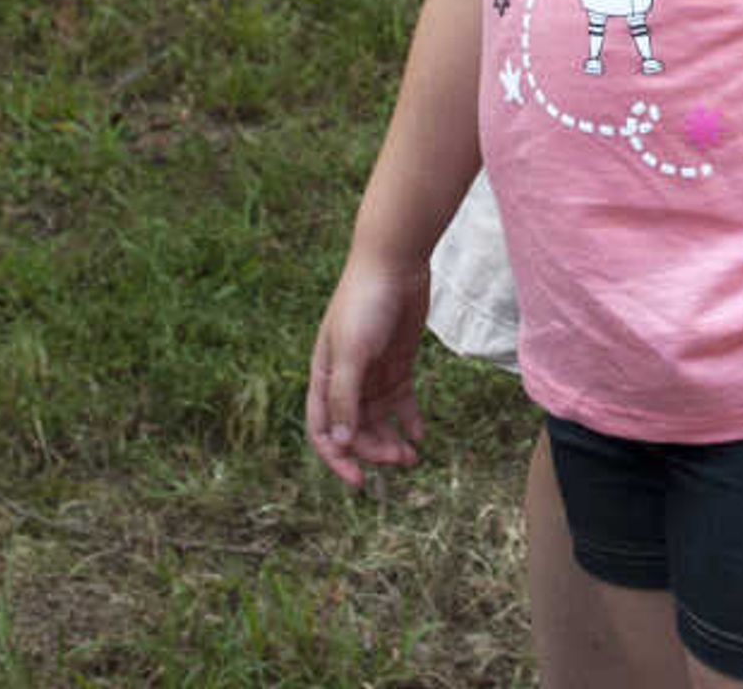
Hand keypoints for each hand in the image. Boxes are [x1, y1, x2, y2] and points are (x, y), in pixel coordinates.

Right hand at [305, 252, 430, 488]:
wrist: (395, 262)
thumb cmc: (365, 303)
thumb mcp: (352, 352)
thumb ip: (345, 397)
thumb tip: (339, 443)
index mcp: (324, 377)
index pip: (323, 431)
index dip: (337, 459)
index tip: (359, 481)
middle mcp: (346, 379)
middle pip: (355, 430)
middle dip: (374, 450)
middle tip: (400, 460)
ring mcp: (372, 372)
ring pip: (378, 420)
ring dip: (392, 440)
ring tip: (412, 455)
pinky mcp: (397, 363)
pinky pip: (400, 401)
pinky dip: (409, 419)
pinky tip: (420, 433)